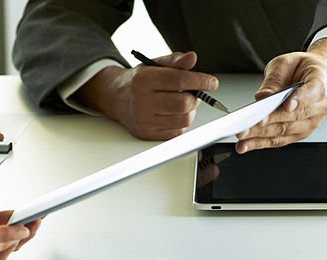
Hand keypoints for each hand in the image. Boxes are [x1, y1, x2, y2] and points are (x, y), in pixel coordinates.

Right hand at [76, 51, 217, 139]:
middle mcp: (141, 101)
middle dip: (195, 98)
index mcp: (143, 79)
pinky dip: (181, 122)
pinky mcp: (146, 134)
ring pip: (183, 120)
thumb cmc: (138, 80)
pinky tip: (173, 114)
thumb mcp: (154, 64)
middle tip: (194, 93)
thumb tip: (192, 58)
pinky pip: (176, 132)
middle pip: (183, 103)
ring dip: (190, 111)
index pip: (179, 80)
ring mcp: (143, 120)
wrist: (115, 98)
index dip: (200, 81)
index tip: (212, 82)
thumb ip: (175, 61)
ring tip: (183, 103)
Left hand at [236, 38, 326, 152]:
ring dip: (261, 136)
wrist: (315, 77)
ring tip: (242, 136)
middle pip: (294, 116)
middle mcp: (320, 106)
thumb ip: (275, 78)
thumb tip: (261, 97)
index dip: (300, 99)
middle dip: (269, 121)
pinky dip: (260, 143)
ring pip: (285, 131)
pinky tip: (246, 145)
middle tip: (249, 124)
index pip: (313, 92)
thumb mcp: (287, 62)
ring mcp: (311, 123)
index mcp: (322, 83)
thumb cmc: (302, 68)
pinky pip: (279, 140)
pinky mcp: (299, 133)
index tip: (287, 105)